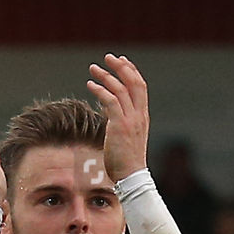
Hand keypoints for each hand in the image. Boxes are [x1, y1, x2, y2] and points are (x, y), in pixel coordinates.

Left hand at [86, 54, 148, 182]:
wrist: (131, 177)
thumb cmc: (125, 161)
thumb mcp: (125, 136)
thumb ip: (119, 120)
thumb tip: (108, 110)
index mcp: (142, 116)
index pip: (140, 87)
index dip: (131, 71)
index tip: (121, 61)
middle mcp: (139, 115)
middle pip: (134, 82)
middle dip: (121, 66)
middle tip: (108, 57)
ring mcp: (131, 120)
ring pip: (120, 89)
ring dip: (106, 76)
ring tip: (93, 68)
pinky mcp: (120, 126)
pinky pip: (110, 101)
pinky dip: (100, 90)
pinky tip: (90, 85)